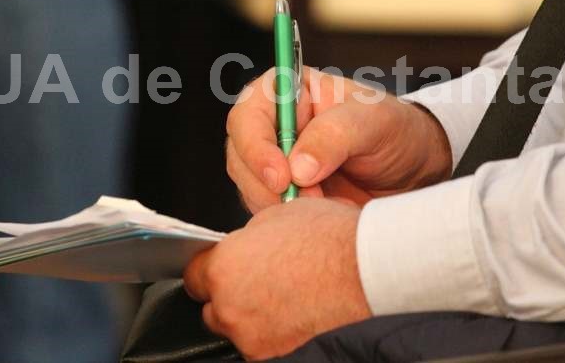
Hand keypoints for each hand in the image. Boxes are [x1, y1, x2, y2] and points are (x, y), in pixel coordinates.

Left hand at [183, 198, 369, 359]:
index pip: (193, 274)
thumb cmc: (330, 239)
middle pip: (214, 307)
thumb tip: (245, 246)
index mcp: (224, 268)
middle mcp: (231, 308)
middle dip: (231, 295)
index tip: (222, 267)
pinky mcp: (278, 357)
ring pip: (240, 330)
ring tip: (287, 298)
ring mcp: (254, 339)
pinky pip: (265, 345)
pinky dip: (277, 334)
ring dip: (254, 317)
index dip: (209, 268)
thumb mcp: (278, 216)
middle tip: (261, 281)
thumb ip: (249, 239)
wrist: (370, 271)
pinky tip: (299, 315)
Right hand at [226, 67, 450, 211]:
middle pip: (240, 153)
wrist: (414, 172)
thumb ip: (335, 135)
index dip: (256, 147)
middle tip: (308, 199)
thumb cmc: (396, 131)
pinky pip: (265, 209)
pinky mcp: (280, 192)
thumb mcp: (375, 122)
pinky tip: (320, 216)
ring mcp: (273, 160)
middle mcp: (273, 124)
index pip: (249, 115)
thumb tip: (297, 167)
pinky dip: (287, 219)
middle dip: (267, 183)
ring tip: (325, 205)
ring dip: (278, 203)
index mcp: (288, 91)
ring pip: (248, 186)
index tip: (282, 177)